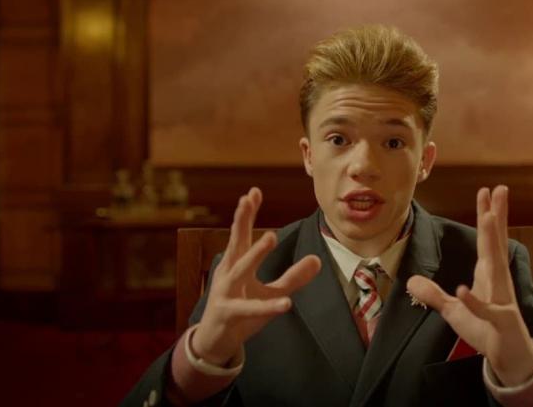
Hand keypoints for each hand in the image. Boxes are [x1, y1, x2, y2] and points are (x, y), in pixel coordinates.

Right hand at [191, 187, 321, 365]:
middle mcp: (229, 274)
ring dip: (255, 253)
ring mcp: (227, 293)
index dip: (246, 213)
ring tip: (271, 235)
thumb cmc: (241, 311)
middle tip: (247, 199)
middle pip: (235, 242)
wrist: (214, 341)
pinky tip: (286, 303)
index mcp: (236, 264)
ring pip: (240, 271)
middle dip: (241, 220)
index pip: (241, 234)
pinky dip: (269, 306)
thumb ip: (293, 276)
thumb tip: (317, 259)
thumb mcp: (270, 292)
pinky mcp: (231, 314)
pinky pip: (252, 309)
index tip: (253, 191)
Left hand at [407, 186, 532, 385]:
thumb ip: (434, 295)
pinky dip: (474, 300)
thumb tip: (410, 280)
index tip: (487, 190)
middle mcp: (498, 281)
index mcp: (489, 274)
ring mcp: (501, 299)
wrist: (509, 356)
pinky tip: (462, 289)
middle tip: (499, 189)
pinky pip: (485, 309)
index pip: (488, 240)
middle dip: (496, 216)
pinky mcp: (499, 321)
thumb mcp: (454, 311)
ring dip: (492, 242)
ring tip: (489, 218)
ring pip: (496, 266)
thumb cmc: (486, 330)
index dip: (487, 214)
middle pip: (496, 243)